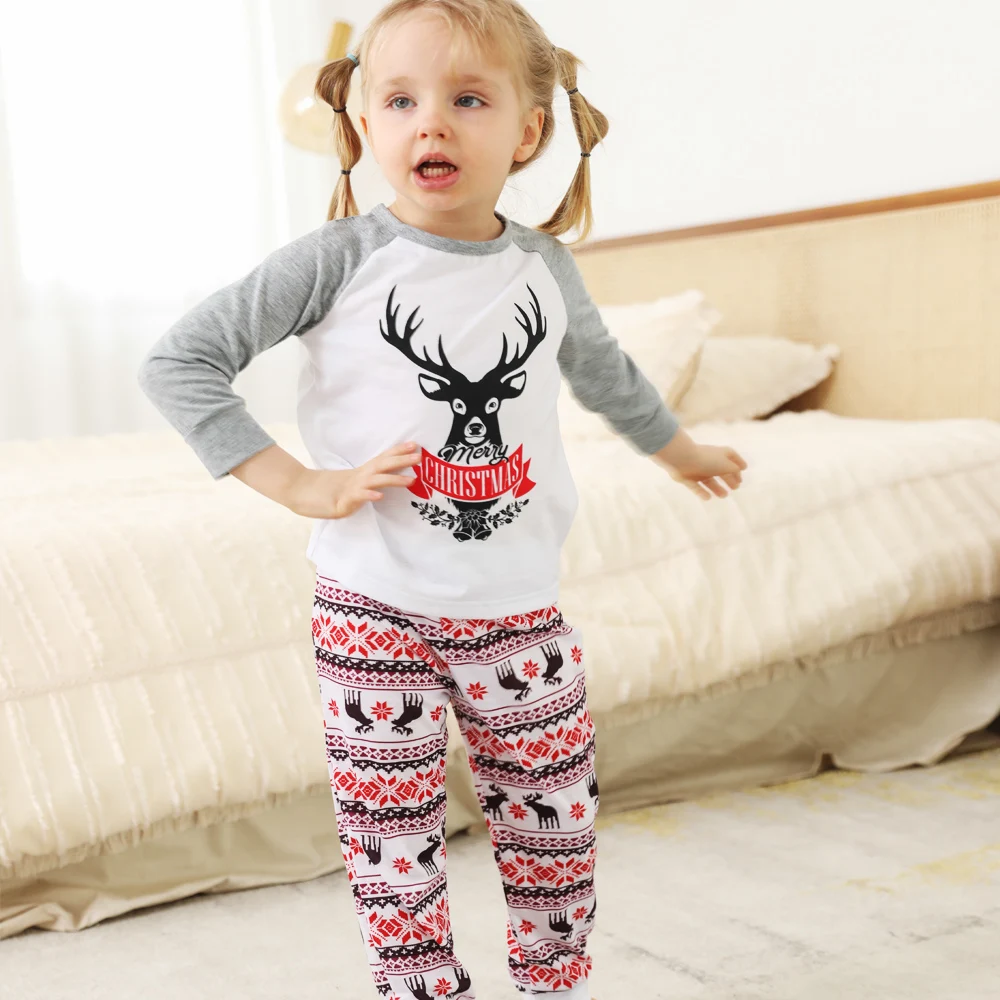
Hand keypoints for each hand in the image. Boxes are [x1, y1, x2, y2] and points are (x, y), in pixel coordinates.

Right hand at [286, 442, 420, 518]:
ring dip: (393, 479)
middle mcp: (357, 477)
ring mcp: (350, 489)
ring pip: (374, 481)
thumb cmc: (323, 490)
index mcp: (360, 473)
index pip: (382, 460)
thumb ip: (364, 482)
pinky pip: (357, 497)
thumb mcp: (349, 484)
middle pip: (382, 466)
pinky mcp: (341, 502)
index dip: (397, 452)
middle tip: (420, 456)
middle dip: (401, 461)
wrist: (297, 491)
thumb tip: (382, 480)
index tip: (415, 445)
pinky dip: (368, 495)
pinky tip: (379, 496)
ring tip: (410, 479)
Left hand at [652, 430, 747, 500]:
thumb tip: (738, 471)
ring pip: (708, 480)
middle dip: (729, 478)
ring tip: (723, 495)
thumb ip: (734, 470)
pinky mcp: (687, 477)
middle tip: (735, 488)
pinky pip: (696, 486)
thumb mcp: (726, 465)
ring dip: (717, 488)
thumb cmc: (707, 460)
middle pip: (721, 470)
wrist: (681, 459)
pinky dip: (701, 492)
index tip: (744, 469)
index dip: (738, 462)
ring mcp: (697, 469)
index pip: (731, 456)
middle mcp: (709, 460)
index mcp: (719, 454)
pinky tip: (708, 498)